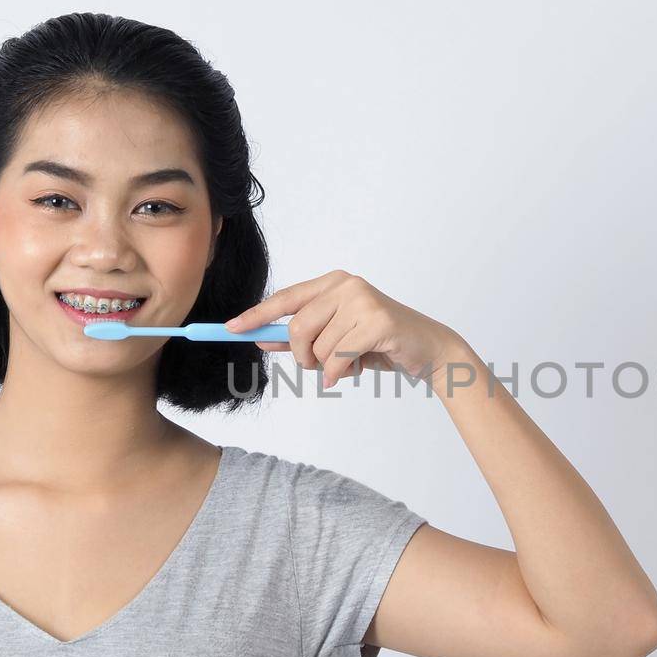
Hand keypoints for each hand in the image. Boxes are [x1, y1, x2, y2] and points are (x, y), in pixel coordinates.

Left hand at [224, 270, 464, 388]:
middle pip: (298, 328)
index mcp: (333, 283)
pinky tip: (359, 368)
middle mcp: (346, 285)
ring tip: (352, 362)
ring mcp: (362, 301)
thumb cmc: (379, 342)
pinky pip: (338, 359)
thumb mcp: (336, 338)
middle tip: (320, 366)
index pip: (285, 298)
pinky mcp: (376, 322)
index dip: (256, 315)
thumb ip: (301, 337)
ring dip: (330, 367)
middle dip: (304, 356)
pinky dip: (342, 373)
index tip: (230, 328)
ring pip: (319, 348)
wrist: (427, 349)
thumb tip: (263, 340)